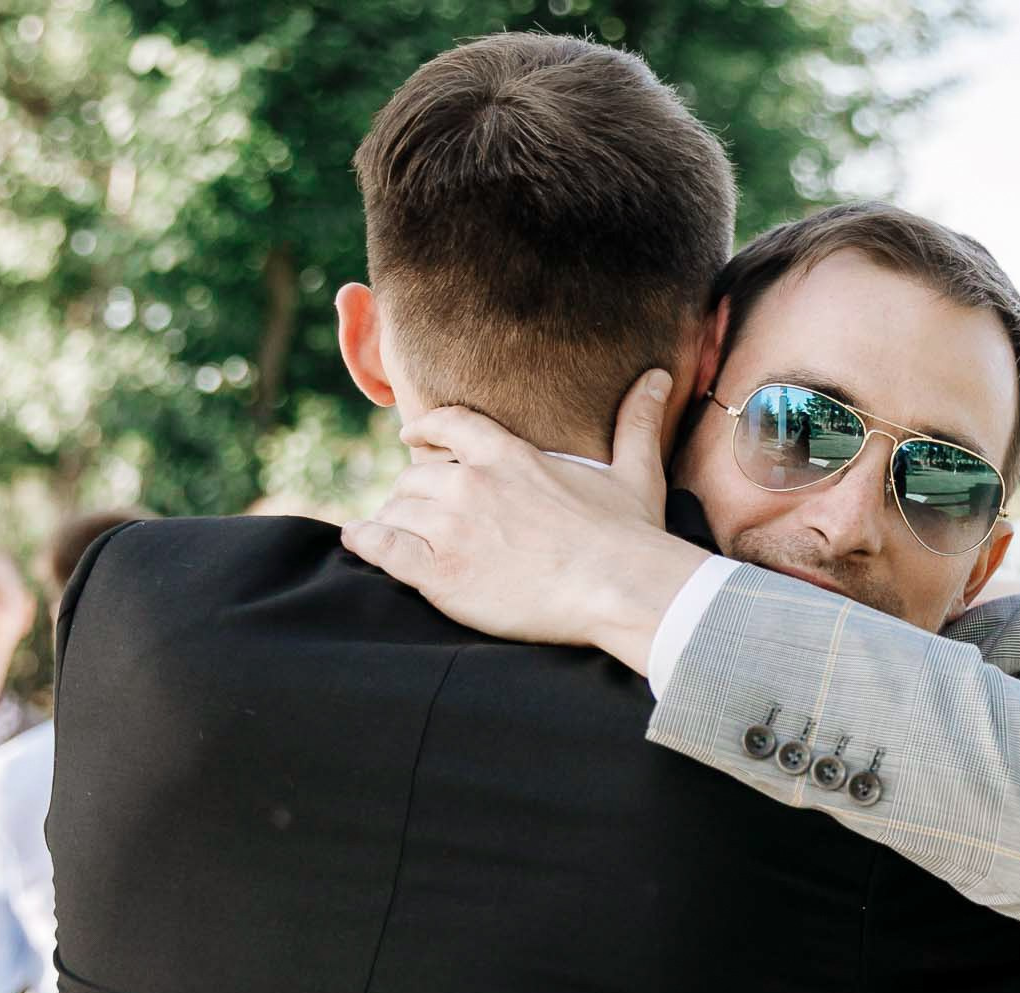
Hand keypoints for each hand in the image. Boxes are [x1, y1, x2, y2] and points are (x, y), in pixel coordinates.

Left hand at [339, 368, 708, 676]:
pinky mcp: (440, 572)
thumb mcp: (635, 472)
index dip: (425, 431)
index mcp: (510, 456)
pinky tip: (360, 542)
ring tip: (390, 532)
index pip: (450, 425)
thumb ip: (635, 422)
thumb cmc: (630, 536)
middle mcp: (472, 484)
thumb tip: (659, 378)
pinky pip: (382, 547)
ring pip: (397, 509)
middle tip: (412, 510)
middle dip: (411, 491)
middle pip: (415, 476)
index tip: (410, 437)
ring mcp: (452, 528)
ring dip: (392, 519)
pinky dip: (367, 542)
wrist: (619, 587)